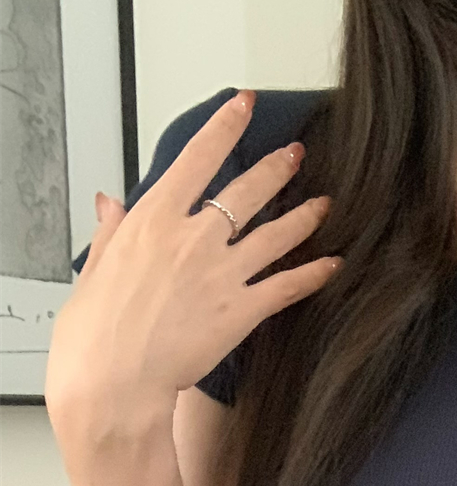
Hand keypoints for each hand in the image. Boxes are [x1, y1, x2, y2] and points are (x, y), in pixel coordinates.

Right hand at [46, 88, 341, 415]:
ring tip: (326, 204)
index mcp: (153, 220)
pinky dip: (314, 274)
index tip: (243, 105)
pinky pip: (288, 286)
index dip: (225, 127)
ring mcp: (223, 274)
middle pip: (247, 190)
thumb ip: (110, 232)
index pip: (196, 157)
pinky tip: (333, 265)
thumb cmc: (97, 333)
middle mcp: (194, 238)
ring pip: (276, 233)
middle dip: (277, 168)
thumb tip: (110, 203)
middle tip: (296, 155)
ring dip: (305, 216)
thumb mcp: (94, 270)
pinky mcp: (243, 312)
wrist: (116, 380)